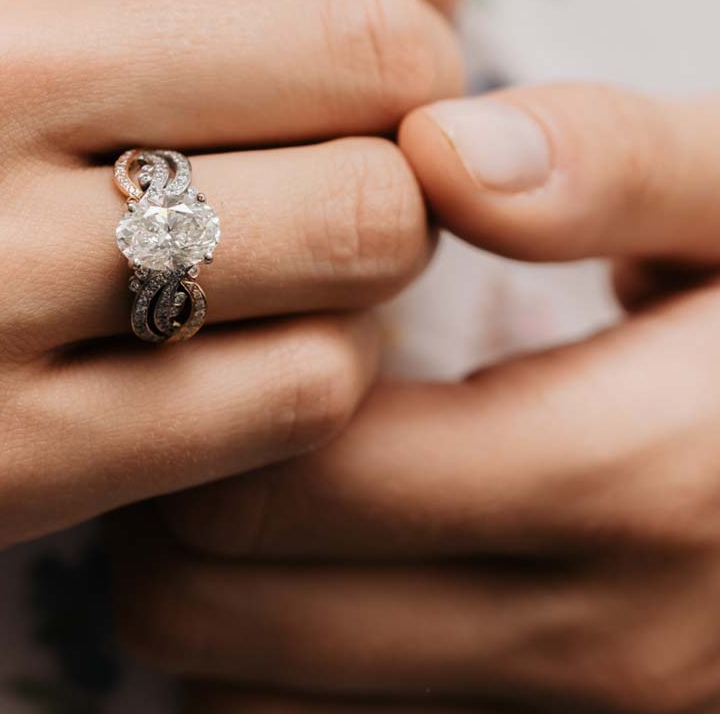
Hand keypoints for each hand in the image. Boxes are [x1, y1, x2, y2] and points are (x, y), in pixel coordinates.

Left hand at [115, 85, 719, 713]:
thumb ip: (610, 165)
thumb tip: (437, 150)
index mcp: (641, 484)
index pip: (297, 474)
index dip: (205, 389)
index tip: (208, 311)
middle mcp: (602, 645)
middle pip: (231, 604)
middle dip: (170, 490)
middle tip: (187, 383)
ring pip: (249, 702)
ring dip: (202, 590)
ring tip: (229, 467)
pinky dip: (268, 663)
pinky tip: (301, 560)